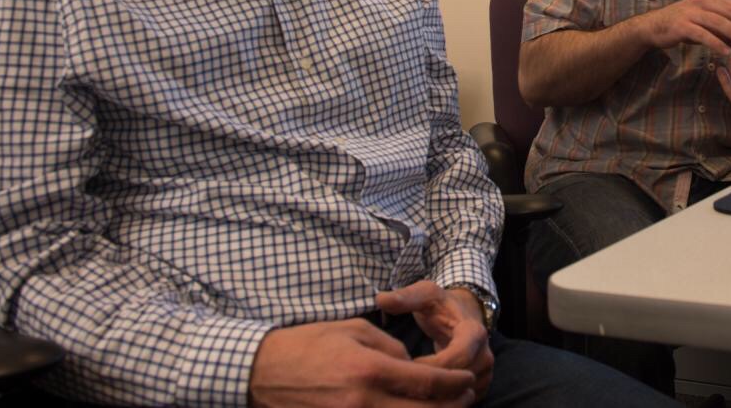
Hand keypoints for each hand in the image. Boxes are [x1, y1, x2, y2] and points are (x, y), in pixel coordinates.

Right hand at [248, 317, 476, 406]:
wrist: (262, 371)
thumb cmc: (309, 344)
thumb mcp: (355, 331)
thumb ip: (391, 349)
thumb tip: (414, 367)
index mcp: (370, 370)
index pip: (428, 383)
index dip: (455, 384)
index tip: (468, 380)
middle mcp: (364, 402)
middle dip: (451, 407)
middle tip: (466, 396)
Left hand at [377, 282, 493, 400]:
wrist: (465, 314)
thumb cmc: (443, 306)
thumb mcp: (426, 295)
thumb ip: (405, 297)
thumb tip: (381, 299)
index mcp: (474, 333)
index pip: (456, 359)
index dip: (429, 366)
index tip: (404, 364)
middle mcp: (485, 356)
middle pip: (458, 382)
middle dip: (429, 384)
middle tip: (401, 382)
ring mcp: (484, 373)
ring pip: (459, 395)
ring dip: (434, 394)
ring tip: (408, 388)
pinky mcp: (479, 387)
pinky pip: (461, 401)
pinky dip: (441, 401)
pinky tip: (420, 394)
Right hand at [637, 0, 730, 56]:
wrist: (655, 26)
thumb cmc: (686, 25)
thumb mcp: (709, 26)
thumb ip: (729, 33)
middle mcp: (703, 0)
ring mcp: (692, 12)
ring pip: (720, 23)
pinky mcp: (682, 25)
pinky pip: (703, 34)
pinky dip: (717, 43)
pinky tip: (727, 53)